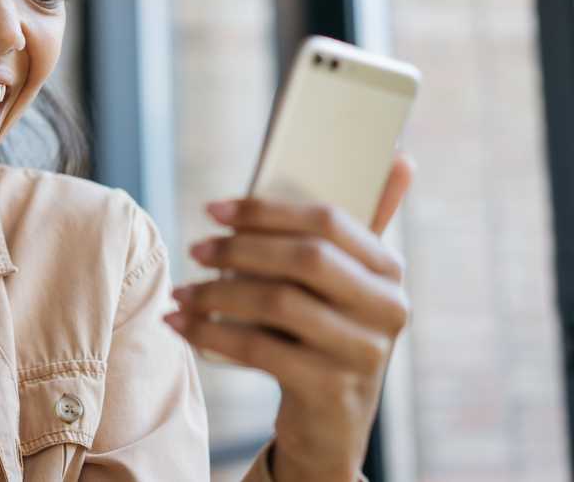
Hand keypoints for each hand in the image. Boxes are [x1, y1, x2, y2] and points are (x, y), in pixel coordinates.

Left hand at [164, 154, 414, 481]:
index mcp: (389, 270)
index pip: (329, 221)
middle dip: (239, 248)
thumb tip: (401, 158)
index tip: (214, 209)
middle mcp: (388, 309)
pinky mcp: (331, 390)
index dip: (266, 210)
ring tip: (181, 292)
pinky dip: (211, 334)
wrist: (330, 425)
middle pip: (304, 259)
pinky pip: (259, 349)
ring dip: (216, 293)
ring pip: (277, 304)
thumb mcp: (344, 284)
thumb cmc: (324, 334)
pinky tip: (182, 324)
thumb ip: (357, 226)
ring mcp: (363, 352)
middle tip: (195, 247)